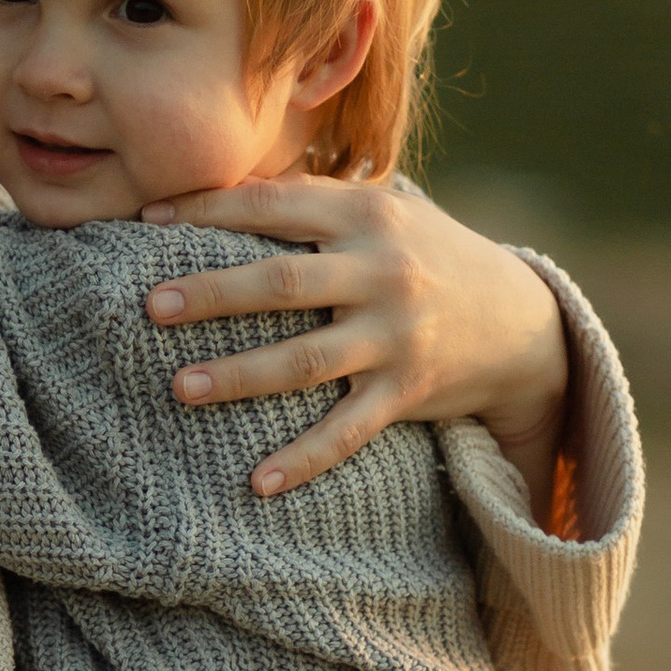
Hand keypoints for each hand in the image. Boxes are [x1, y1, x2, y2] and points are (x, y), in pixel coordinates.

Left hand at [142, 173, 569, 504]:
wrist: (523, 321)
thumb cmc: (428, 255)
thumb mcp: (385, 211)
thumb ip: (314, 200)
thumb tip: (223, 187)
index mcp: (366, 215)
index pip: (274, 206)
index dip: (209, 210)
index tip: (147, 220)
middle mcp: (382, 271)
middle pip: (283, 283)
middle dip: (213, 294)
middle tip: (150, 305)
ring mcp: (396, 334)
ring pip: (306, 360)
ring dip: (240, 375)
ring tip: (180, 387)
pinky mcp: (408, 390)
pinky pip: (348, 431)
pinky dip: (303, 459)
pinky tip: (257, 483)